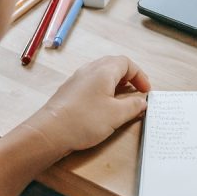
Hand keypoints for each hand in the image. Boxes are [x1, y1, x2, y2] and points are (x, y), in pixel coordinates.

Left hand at [20, 55, 150, 153]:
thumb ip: (133, 106)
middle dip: (128, 77)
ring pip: (101, 74)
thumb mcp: (117, 115)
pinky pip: (90, 84)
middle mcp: (89, 70)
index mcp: (103, 71)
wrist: (50, 132)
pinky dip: (102, 90)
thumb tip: (142, 102)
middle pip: (113, 65)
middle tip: (136, 91)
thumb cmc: (84, 120)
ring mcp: (77, 80)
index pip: (127, 63)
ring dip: (115, 83)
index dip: (139, 75)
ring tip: (122, 99)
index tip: (146, 91)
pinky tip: (103, 106)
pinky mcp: (69, 91)